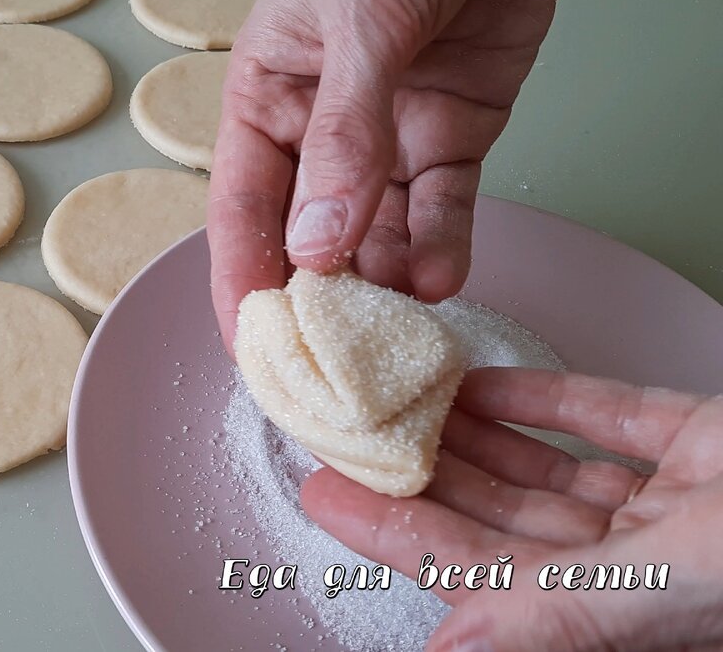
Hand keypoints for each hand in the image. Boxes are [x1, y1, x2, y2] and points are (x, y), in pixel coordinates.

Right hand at [208, 0, 566, 353]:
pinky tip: (437, 282)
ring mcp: (388, 135)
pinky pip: (443, 206)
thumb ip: (343, 135)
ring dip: (383, 285)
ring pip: (377, 232)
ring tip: (391, 334)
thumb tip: (316, 246)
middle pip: (306, 234)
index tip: (252, 346)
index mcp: (266, 95)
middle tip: (327, 363)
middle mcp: (320, 127)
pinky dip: (442, 245)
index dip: (242, 280)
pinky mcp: (454, 134)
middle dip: (315, 301)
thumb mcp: (359, 25)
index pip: (242, 207)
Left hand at [300, 367, 722, 650]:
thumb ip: (554, 616)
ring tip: (402, 401)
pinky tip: (480, 384)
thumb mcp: (664, 586)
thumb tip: (451, 648)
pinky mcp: (698, 443)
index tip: (324, 491)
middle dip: (421, 478)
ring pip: (541, 471)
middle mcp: (633, 565)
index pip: (473, 570)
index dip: (392, 534)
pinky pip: (604, 419)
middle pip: (498, 519)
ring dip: (472, 438)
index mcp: (614, 608)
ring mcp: (667, 504)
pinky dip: (540, 401)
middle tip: (351, 433)